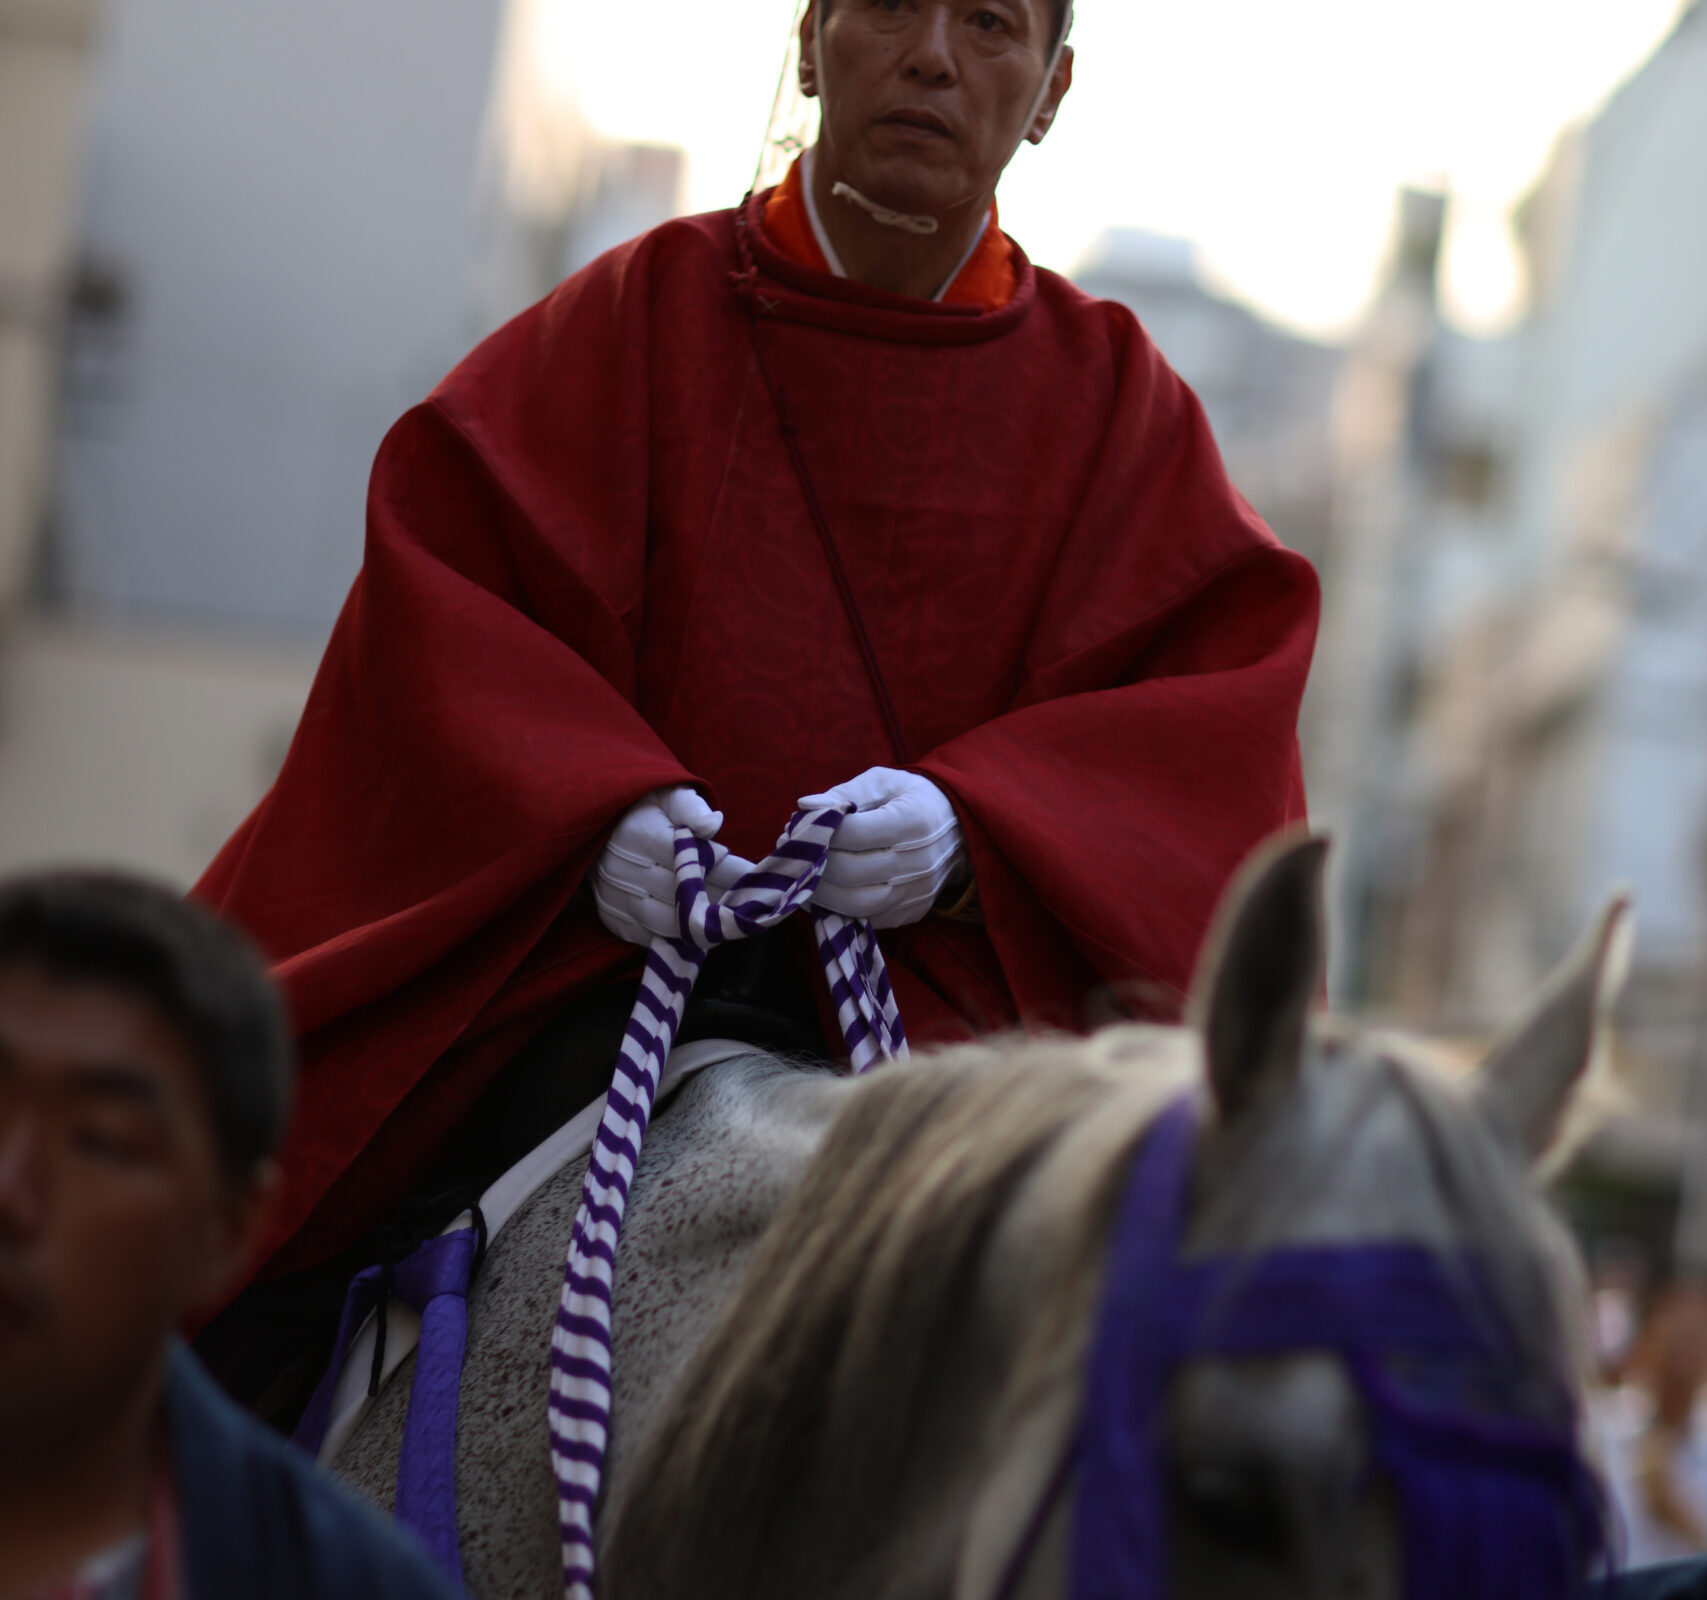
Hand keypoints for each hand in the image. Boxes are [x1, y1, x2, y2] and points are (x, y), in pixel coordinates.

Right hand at [594, 789, 754, 945]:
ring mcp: (614, 896)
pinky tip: (701, 927)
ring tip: (732, 916)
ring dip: (702, 921)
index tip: (755, 875)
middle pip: (683, 895)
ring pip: (668, 922)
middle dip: (722, 898)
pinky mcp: (612, 917)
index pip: (691, 860)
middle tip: (753, 901)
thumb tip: (714, 822)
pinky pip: (650, 935)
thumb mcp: (667, 793)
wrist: (602, 826)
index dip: (726, 869)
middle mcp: (622, 870)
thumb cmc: (644, 808)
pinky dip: (678, 935)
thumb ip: (691, 807)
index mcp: (638, 835)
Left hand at [798, 768, 968, 928]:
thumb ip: (845, 792)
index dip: (821, 832)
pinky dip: (836, 909)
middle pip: (851, 872)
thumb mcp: (885, 782)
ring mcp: (916, 892)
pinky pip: (866, 919)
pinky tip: (820, 891)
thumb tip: (805, 807)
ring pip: (855, 905)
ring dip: (819, 892)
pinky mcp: (910, 912)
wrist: (961, 831)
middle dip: (812, 864)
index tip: (797, 826)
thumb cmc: (913, 799)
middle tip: (791, 850)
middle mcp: (918, 862)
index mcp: (913, 821)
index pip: (855, 834)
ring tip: (800, 874)